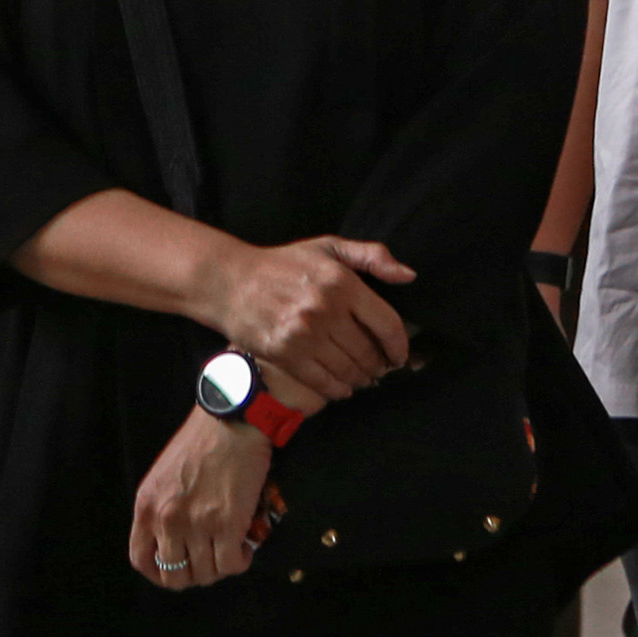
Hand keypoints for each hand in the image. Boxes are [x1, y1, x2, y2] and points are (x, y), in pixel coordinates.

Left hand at [128, 408, 271, 590]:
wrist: (232, 420)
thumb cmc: (201, 442)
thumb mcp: (164, 476)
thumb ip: (162, 509)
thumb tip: (174, 543)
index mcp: (147, 506)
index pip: (141, 560)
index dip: (160, 573)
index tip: (177, 570)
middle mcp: (167, 519)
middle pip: (174, 576)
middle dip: (194, 575)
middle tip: (209, 561)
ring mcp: (197, 523)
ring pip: (205, 574)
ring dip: (219, 568)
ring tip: (229, 549)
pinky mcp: (228, 524)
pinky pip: (231, 565)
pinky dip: (240, 562)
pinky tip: (244, 547)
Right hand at [199, 238, 412, 403]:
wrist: (229, 280)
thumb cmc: (282, 264)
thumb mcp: (327, 247)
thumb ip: (372, 256)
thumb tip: (409, 276)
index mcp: (342, 282)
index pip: (386, 323)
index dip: (399, 346)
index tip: (399, 356)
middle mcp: (326, 309)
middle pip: (367, 351)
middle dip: (378, 365)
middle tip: (380, 370)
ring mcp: (304, 334)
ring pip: (347, 369)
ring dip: (360, 379)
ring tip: (363, 378)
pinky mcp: (285, 353)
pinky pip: (322, 380)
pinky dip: (338, 389)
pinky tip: (343, 388)